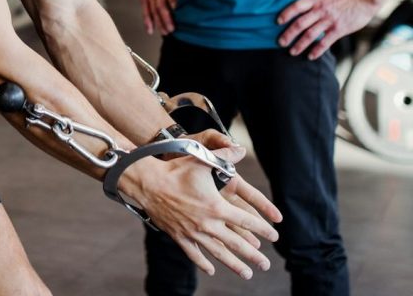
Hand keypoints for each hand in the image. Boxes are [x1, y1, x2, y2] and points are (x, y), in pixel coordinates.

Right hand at [132, 144, 280, 280]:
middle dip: (253, 254)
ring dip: (234, 264)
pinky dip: (203, 263)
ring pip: (218, 253)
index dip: (262, 228)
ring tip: (247, 273)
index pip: (246, 220)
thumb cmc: (176, 170)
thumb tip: (241, 149)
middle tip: (266, 264)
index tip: (274, 236)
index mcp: (217, 207)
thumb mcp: (202, 160)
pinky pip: (194, 253)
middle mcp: (208, 224)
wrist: (149, 183)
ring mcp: (193, 232)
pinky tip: (211, 269)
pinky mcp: (179, 236)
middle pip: (236, 243)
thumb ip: (224, 155)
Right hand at [135, 0, 175, 34]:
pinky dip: (147, 22)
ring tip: (165, 33)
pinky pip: (145, 11)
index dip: (173, 0)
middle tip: (172, 29)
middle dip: (166, 18)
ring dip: (159, 22)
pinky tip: (150, 31)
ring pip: (153, 10)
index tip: (178, 10)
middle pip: (161, 5)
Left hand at [276, 0, 378, 58]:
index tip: (278, 22)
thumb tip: (299, 0)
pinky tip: (310, 56)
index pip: (297, 6)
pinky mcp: (339, 29)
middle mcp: (321, 10)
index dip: (286, 13)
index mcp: (316, 0)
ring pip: (310, 35)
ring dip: (300, 45)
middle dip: (289, 34)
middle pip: (300, 23)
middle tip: (280, 42)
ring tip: (292, 52)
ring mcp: (330, 20)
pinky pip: (325, 42)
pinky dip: (317, 50)